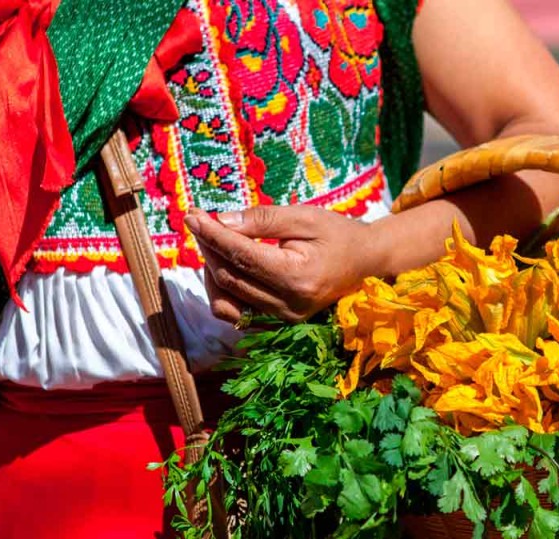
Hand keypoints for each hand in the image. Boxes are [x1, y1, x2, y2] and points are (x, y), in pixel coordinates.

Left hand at [183, 205, 386, 323]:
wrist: (366, 261)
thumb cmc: (337, 233)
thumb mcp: (304, 217)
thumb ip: (263, 219)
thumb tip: (220, 221)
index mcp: (298, 276)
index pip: (241, 255)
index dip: (213, 234)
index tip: (192, 216)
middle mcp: (289, 305)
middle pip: (230, 276)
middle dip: (209, 247)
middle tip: (200, 222)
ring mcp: (284, 319)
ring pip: (226, 299)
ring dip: (212, 270)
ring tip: (216, 244)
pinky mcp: (280, 325)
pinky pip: (236, 315)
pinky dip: (223, 292)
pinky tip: (226, 269)